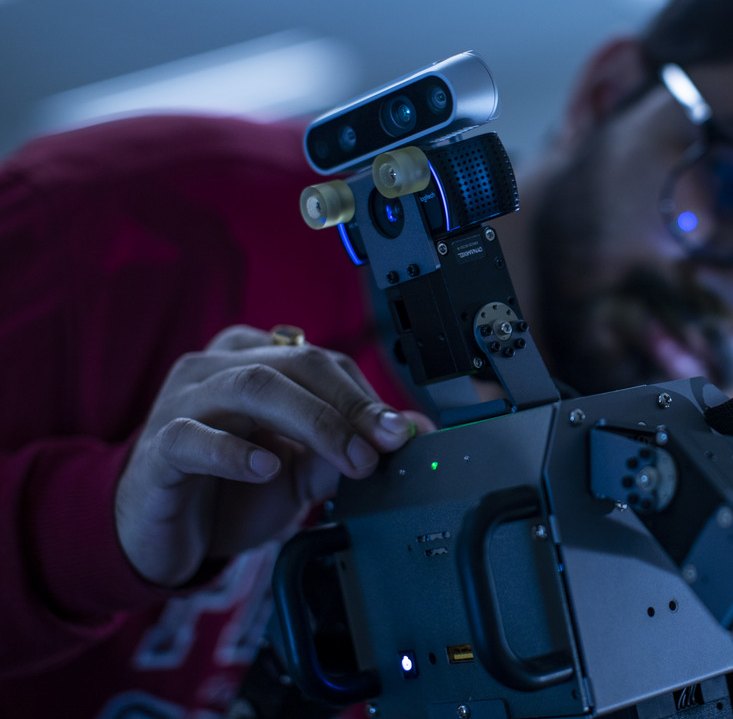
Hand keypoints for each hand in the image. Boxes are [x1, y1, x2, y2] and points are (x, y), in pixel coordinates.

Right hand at [115, 324, 433, 586]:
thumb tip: (411, 431)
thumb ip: (347, 448)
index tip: (399, 434)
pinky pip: (193, 437)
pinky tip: (266, 467)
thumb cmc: (230, 490)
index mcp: (253, 359)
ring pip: (251, 387)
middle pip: (294, 365)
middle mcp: (216, 370)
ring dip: (312, 421)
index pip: (322, 361)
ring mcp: (181, 403)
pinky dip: (234, 451)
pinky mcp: (157, 449)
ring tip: (349, 459)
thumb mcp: (300, 471)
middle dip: (348, 406)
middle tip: (383, 447)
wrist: (162, 536)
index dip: (365, 396)